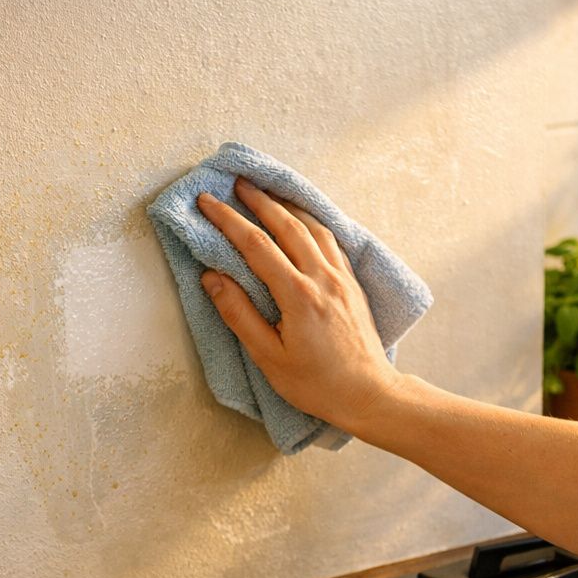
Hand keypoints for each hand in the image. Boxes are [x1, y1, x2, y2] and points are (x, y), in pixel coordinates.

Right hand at [196, 177, 403, 433]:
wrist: (369, 394)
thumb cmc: (317, 384)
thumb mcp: (269, 357)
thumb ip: (239, 315)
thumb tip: (212, 278)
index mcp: (298, 295)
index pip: (256, 245)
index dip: (228, 220)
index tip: (207, 202)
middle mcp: (323, 278)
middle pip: (287, 226)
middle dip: (259, 201)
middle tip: (237, 183)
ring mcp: (342, 278)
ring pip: (313, 228)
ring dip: (288, 207)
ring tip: (268, 194)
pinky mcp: (353, 284)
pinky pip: (331, 241)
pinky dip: (312, 224)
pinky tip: (304, 222)